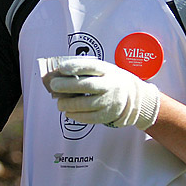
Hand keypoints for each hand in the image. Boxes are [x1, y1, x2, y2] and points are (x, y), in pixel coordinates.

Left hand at [44, 57, 160, 130]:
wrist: (132, 96)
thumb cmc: (109, 80)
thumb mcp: (102, 70)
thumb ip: (84, 70)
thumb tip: (59, 74)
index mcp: (107, 71)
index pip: (91, 67)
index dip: (76, 67)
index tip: (61, 68)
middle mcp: (110, 85)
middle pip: (87, 86)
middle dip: (68, 85)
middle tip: (54, 85)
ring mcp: (109, 102)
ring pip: (85, 104)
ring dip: (68, 104)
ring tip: (59, 103)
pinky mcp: (107, 115)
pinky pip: (88, 118)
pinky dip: (75, 115)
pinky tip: (68, 112)